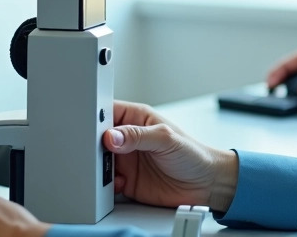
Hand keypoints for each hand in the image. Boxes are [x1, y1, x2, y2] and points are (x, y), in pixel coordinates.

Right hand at [104, 100, 238, 211]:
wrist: (205, 184)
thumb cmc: (193, 153)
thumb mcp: (165, 138)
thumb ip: (137, 135)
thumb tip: (112, 136)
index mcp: (136, 118)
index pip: (108, 112)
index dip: (96, 118)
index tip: (91, 128)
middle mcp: (128, 139)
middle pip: (98, 138)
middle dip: (93, 146)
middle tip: (96, 152)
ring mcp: (126, 160)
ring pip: (100, 162)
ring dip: (99, 167)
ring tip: (107, 170)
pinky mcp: (127, 181)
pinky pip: (107, 183)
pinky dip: (107, 185)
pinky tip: (119, 183)